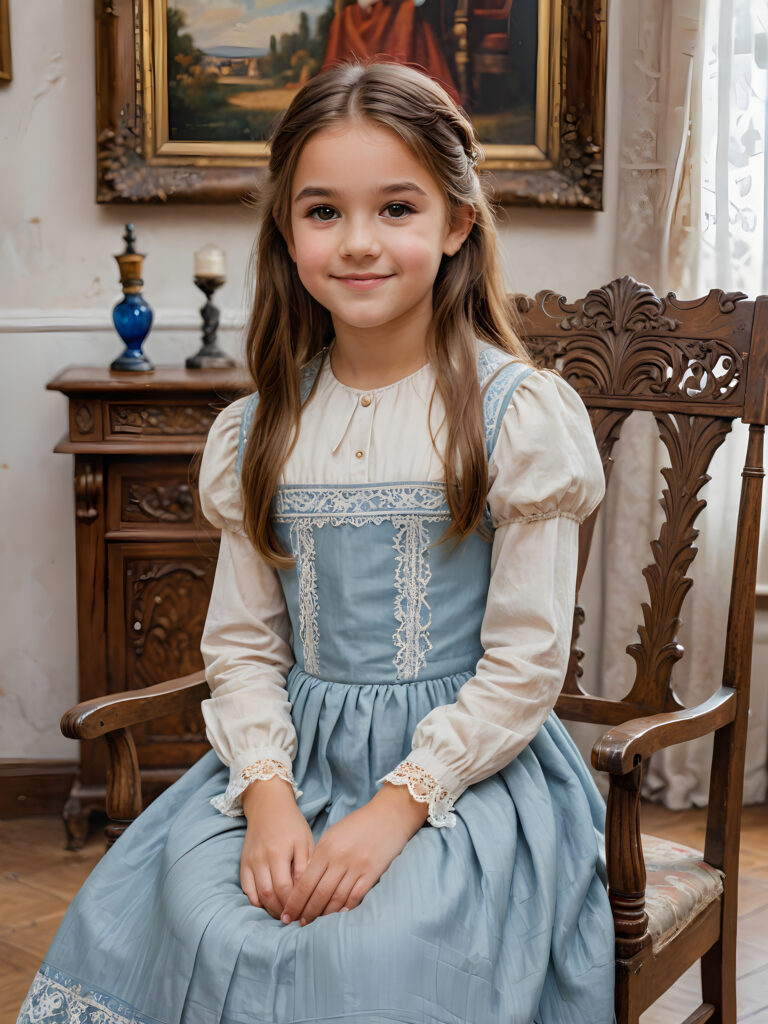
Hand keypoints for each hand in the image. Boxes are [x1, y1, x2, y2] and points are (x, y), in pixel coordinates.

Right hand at [240, 776, 314, 920]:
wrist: (267, 806)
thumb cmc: (291, 823)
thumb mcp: (305, 840)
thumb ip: (305, 864)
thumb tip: (305, 890)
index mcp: (280, 851)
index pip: (286, 888)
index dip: (294, 904)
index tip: (304, 913)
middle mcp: (262, 858)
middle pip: (270, 894)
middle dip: (282, 911)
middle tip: (294, 919)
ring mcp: (250, 861)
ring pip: (257, 895)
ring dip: (270, 909)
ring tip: (283, 915)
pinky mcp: (243, 863)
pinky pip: (246, 889)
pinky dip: (256, 901)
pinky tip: (268, 905)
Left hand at [280, 782, 428, 925]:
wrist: (389, 815)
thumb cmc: (358, 824)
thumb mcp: (333, 834)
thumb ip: (320, 856)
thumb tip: (306, 880)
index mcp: (326, 848)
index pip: (305, 882)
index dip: (295, 902)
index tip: (286, 915)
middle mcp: (339, 859)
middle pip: (318, 894)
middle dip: (306, 912)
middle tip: (298, 924)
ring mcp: (356, 867)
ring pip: (335, 898)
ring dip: (324, 914)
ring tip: (315, 924)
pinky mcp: (372, 873)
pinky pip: (356, 896)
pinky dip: (345, 908)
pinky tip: (338, 916)